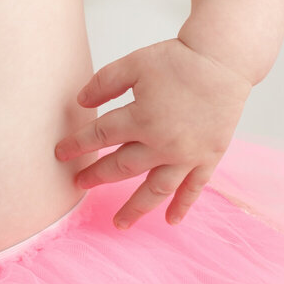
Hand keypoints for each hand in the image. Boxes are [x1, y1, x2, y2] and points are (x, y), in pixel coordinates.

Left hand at [55, 38, 251, 228]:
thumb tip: (80, 102)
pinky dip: (182, 206)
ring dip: (135, 208)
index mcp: (141, 118)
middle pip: (121, 167)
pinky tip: (169, 220)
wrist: (223, 61)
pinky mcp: (208, 157)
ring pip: (155, 189)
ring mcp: (187, 155)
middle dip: (97, 176)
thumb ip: (104, 83)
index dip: (77, 146)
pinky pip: (193, 189)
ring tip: (119, 224)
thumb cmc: (178, 59)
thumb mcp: (134, 64)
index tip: (60, 154)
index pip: (99, 137)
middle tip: (79, 184)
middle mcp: (162, 144)